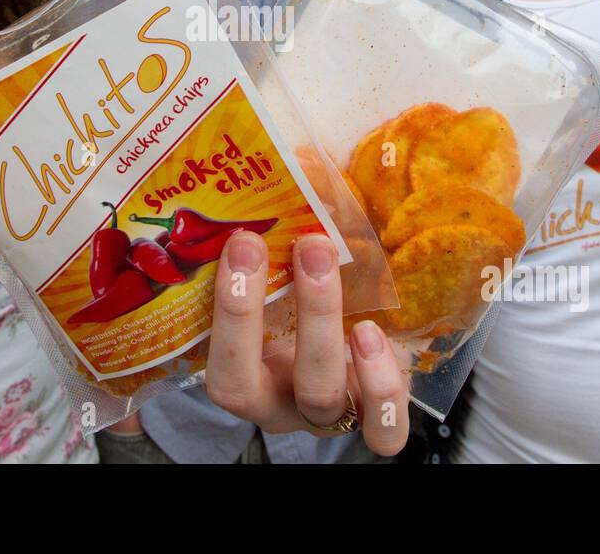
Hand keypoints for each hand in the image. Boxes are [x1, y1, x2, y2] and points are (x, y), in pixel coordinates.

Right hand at [204, 231, 409, 455]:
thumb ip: (268, 243)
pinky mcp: (375, 419)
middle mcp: (276, 402)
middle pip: (250, 388)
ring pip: (319, 398)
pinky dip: (381, 388)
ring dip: (321, 329)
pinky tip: (372, 333)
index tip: (244, 242)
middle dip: (254, 314)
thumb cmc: (306, 296)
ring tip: (330, 267)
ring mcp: (325, 416)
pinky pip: (381, 430)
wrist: (363, 335)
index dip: (227, 311)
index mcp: (241, 374)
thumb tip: (277, 168)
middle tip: (290, 245)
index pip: (217, 369)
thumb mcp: (281, 277)